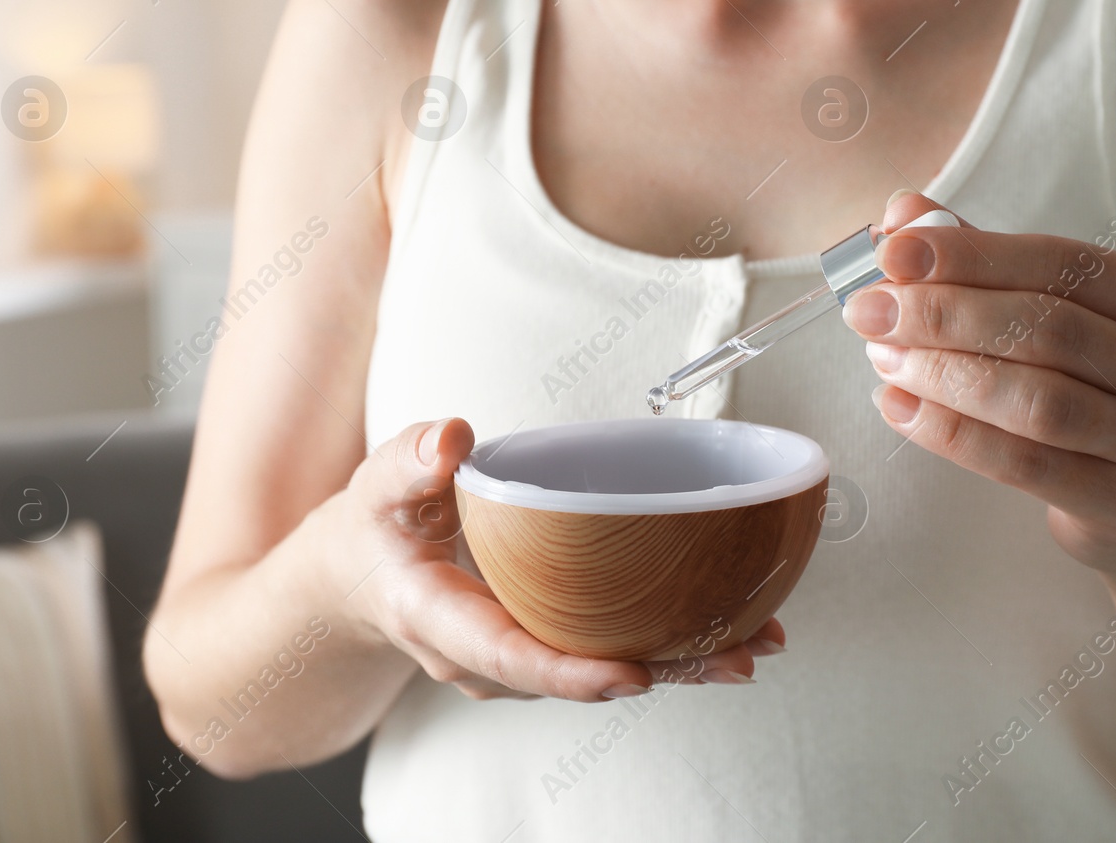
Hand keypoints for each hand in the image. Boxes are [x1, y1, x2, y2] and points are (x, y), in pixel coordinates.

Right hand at [328, 418, 784, 700]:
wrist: (362, 576)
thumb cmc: (377, 528)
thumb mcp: (379, 484)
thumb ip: (411, 460)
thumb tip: (452, 439)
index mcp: (438, 619)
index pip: (508, 656)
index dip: (570, 673)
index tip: (632, 674)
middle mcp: (481, 658)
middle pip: (575, 676)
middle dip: (659, 672)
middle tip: (736, 657)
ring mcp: (515, 663)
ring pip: (599, 673)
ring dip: (678, 665)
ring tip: (753, 648)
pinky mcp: (542, 647)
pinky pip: (604, 655)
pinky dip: (665, 648)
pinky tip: (725, 634)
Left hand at [843, 193, 1115, 572]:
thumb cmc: (1098, 391)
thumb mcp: (1063, 319)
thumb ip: (988, 262)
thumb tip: (902, 213)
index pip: (1064, 262)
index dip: (970, 253)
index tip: (890, 252)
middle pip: (1048, 327)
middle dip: (944, 312)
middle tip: (868, 310)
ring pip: (1036, 399)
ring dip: (943, 372)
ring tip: (881, 357)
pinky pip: (1022, 464)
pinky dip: (949, 432)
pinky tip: (898, 406)